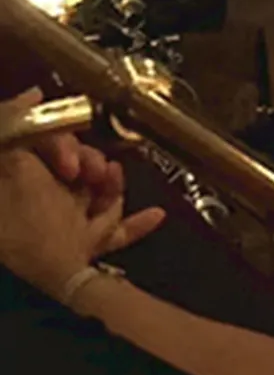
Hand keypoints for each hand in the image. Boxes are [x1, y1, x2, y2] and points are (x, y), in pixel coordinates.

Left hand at [0, 89, 162, 298]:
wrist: (49, 281)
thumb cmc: (28, 225)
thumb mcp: (15, 164)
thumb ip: (18, 124)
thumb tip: (33, 93)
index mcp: (19, 182)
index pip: (43, 144)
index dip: (58, 141)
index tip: (67, 150)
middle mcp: (39, 201)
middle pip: (74, 167)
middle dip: (89, 160)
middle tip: (92, 169)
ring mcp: (65, 224)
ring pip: (96, 193)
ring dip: (111, 183)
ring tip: (112, 179)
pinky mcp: (86, 245)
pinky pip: (116, 231)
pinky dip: (137, 223)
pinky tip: (156, 214)